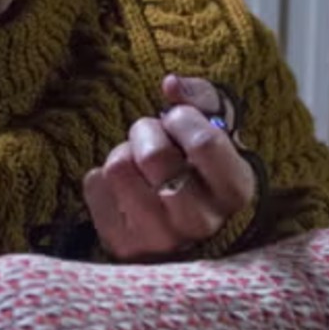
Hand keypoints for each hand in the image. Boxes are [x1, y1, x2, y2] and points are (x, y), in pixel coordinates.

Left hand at [83, 75, 255, 260]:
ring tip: (137, 165)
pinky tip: (122, 189)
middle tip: (153, 140)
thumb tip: (170, 84)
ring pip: (119, 167)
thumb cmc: (200, 167)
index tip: (179, 122)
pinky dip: (103, 178)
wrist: (181, 224)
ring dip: (123, 153)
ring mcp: (160, 239)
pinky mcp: (122, 245)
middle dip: (147, 132)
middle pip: (154, 156)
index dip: (183, 119)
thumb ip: (202, 97)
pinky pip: (94, 184)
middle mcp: (201, 222)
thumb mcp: (216, 128)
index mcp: (234, 191)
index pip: (204, 142)